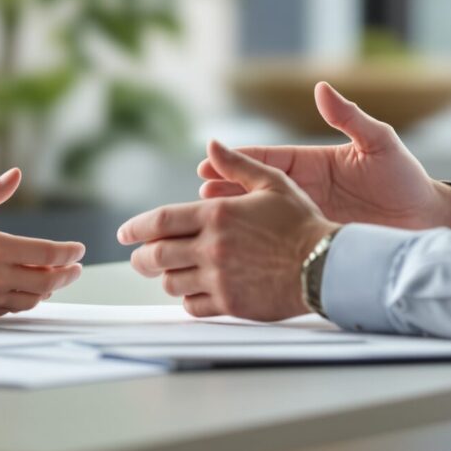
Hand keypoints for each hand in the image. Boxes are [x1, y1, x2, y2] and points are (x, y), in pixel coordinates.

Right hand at [0, 168, 84, 319]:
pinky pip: (10, 311)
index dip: (68, 253)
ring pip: (31, 299)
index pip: (47, 254)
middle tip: (76, 269)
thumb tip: (16, 174)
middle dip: (67, 274)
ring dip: (49, 290)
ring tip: (55, 281)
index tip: (78, 250)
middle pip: (47, 280)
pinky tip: (26, 293)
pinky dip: (26, 301)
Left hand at [117, 140, 339, 320]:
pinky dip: (187, 300)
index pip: (160, 222)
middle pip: (156, 256)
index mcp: (217, 215)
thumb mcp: (272, 183)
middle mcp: (212, 247)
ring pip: (172, 283)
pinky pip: (193, 307)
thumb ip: (237, 165)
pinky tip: (193, 292)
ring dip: (166, 278)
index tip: (124, 233)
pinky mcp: (230, 303)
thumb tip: (211, 144)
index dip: (135, 228)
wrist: (327, 265)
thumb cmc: (301, 222)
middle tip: (139, 258)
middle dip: (141, 258)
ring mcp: (219, 278)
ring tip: (170, 274)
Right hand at [198, 82, 450, 229]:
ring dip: (237, 216)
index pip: (268, 159)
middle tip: (199, 195)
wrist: (430, 220)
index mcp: (315, 162)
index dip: (238, 160)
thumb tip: (322, 88)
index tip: (208, 161)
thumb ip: (350, 118)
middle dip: (226, 189)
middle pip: (257, 188)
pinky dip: (260, 241)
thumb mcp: (380, 142)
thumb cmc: (407, 179)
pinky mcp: (319, 239)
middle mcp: (307, 188)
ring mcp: (310, 215)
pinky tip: (239, 248)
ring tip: (209, 219)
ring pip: (264, 216)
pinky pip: (284, 240)